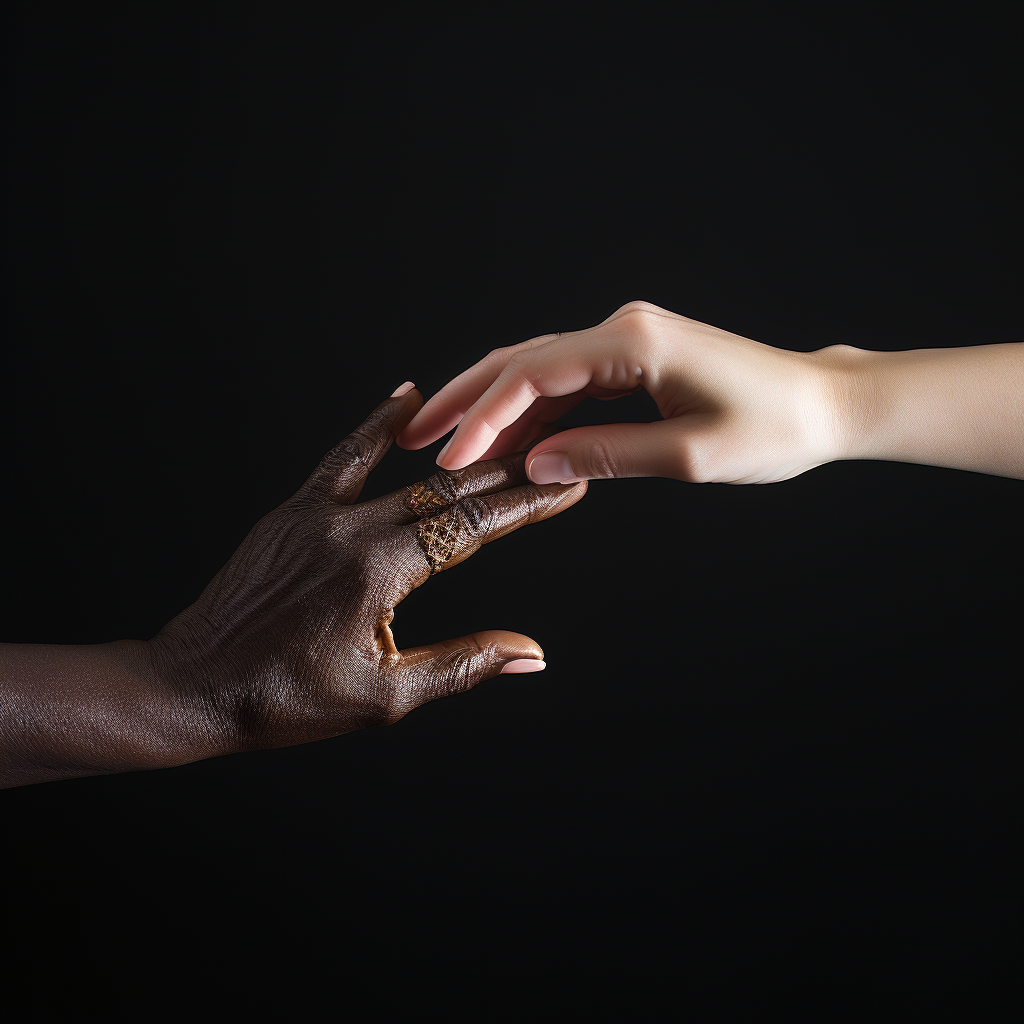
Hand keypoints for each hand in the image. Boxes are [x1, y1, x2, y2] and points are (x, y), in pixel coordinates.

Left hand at [1, 386, 585, 785]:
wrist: (193, 686)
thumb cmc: (284, 700)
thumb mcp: (384, 695)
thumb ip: (463, 664)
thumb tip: (531, 653)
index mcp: (377, 572)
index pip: (471, 529)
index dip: (525, 507)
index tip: (566, 488)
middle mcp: (350, 530)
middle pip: (447, 493)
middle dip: (508, 475)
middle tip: (554, 455)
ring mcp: (318, 513)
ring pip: (405, 473)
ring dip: (461, 455)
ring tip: (507, 432)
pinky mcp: (294, 511)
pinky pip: (344, 456)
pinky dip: (378, 427)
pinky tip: (406, 398)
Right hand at [398, 301, 844, 484]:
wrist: (824, 405)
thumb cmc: (774, 427)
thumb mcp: (690, 455)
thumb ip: (606, 455)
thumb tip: (535, 464)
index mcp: (634, 343)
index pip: (534, 375)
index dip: (482, 417)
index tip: (448, 458)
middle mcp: (622, 330)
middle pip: (520, 360)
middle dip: (463, 400)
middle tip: (413, 436)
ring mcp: (625, 341)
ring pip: (536, 370)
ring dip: (490, 407)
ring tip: (444, 444)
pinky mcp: (633, 359)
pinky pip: (566, 384)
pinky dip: (531, 413)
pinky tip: (505, 443)